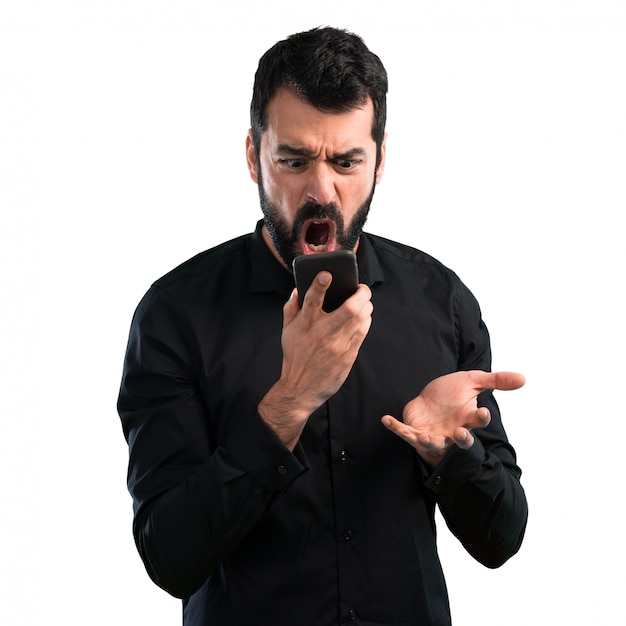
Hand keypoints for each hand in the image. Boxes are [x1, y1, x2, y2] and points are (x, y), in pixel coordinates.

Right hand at [259, 271, 372, 448]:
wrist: (300, 389)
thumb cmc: (294, 357)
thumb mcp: (287, 331)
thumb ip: (291, 308)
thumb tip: (297, 290)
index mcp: (305, 323)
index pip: (313, 299)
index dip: (320, 284)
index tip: (327, 273)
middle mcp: (322, 332)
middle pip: (349, 308)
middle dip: (361, 294)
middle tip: (362, 288)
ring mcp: (337, 345)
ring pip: (360, 319)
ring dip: (366, 306)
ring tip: (365, 302)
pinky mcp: (347, 356)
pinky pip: (362, 333)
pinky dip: (366, 322)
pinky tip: (364, 318)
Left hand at [381, 370, 524, 466]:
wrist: (431, 398)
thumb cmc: (453, 393)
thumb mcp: (474, 381)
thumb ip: (496, 381)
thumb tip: (523, 379)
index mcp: (467, 418)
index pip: (477, 421)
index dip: (480, 418)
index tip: (483, 412)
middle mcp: (451, 431)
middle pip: (459, 440)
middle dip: (460, 439)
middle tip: (460, 434)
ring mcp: (433, 434)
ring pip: (432, 443)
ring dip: (427, 441)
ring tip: (423, 437)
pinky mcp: (414, 432)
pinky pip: (403, 433)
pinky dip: (395, 427)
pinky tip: (385, 419)